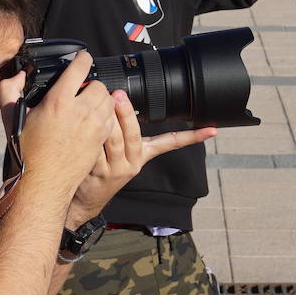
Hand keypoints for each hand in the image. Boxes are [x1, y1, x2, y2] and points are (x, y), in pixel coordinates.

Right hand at [16, 53, 119, 200]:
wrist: (42, 183)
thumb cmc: (26, 151)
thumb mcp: (10, 117)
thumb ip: (8, 89)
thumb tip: (17, 76)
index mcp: (58, 101)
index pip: (80, 67)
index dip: (83, 58)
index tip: (82, 58)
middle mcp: (80, 111)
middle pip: (98, 84)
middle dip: (91, 84)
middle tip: (81, 91)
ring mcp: (94, 126)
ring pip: (109, 100)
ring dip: (101, 99)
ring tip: (88, 105)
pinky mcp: (101, 139)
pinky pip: (111, 118)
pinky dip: (105, 115)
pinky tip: (93, 120)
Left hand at [66, 90, 215, 226]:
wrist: (86, 199)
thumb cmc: (104, 168)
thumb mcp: (123, 152)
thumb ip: (125, 129)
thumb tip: (121, 98)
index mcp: (142, 155)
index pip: (170, 143)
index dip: (191, 136)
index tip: (211, 130)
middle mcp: (132, 163)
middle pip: (133, 135)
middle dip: (127, 113)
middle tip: (118, 94)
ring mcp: (115, 169)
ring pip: (113, 141)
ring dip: (106, 121)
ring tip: (100, 105)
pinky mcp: (98, 173)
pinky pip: (94, 150)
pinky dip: (90, 137)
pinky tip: (83, 125)